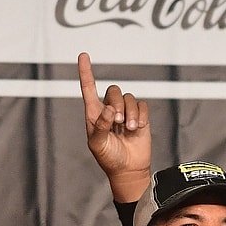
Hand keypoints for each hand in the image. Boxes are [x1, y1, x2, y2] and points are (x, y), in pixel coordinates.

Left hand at [78, 52, 150, 202]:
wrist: (128, 169)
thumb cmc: (108, 157)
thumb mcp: (97, 144)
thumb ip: (99, 126)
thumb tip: (107, 109)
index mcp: (94, 113)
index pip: (88, 88)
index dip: (86, 72)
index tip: (83, 55)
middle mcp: (109, 109)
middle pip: (113, 91)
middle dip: (117, 103)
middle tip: (117, 121)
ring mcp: (125, 112)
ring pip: (129, 97)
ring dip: (129, 112)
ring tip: (129, 128)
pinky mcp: (140, 116)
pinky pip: (141, 105)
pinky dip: (140, 115)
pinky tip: (137, 127)